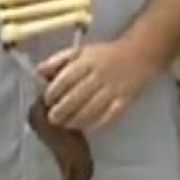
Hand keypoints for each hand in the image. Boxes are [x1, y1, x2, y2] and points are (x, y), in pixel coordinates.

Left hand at [38, 40, 160, 131]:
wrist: (141, 54)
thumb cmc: (106, 54)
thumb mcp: (81, 51)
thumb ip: (59, 60)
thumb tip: (39, 72)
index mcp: (87, 62)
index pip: (65, 80)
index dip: (53, 93)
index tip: (47, 100)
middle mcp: (99, 75)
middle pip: (76, 97)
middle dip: (61, 111)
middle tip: (53, 118)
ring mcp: (113, 89)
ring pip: (90, 109)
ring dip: (75, 120)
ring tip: (66, 125)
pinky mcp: (125, 100)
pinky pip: (109, 116)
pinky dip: (96, 124)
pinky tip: (87, 128)